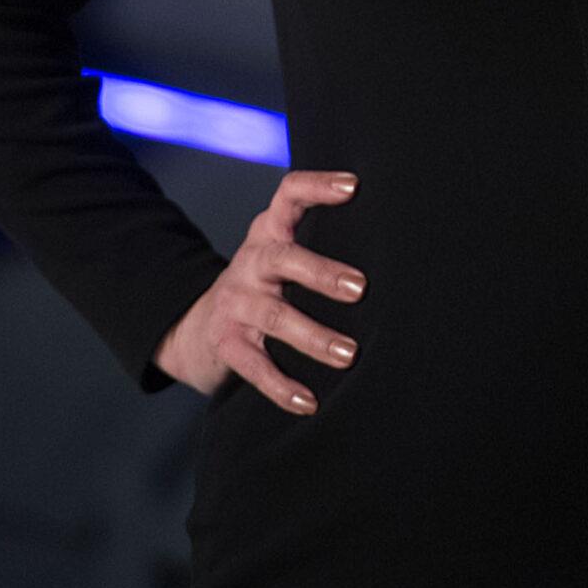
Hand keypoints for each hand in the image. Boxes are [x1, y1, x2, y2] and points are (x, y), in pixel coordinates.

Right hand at [154, 168, 363, 411]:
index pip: (289, 194)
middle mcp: (252, 261)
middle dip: (322, 272)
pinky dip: (282, 387)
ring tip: (349, 355)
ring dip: (314, 337)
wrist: (195, 328)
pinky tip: (309, 403)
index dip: (318, 185)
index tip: (354, 185)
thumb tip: (392, 239)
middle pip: (283, 258)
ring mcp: (236, 302)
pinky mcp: (226, 343)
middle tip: (361, 288)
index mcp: (269, 231)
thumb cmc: (263, 285)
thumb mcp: (281, 253)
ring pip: (275, 316)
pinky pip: (255, 366)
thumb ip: (317, 239)